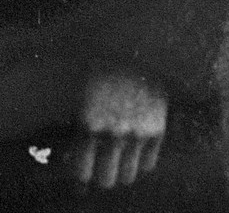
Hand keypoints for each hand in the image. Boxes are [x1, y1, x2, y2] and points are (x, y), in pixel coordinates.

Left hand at [75, 71, 165, 187]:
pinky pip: (147, 165)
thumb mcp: (77, 96)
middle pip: (106, 180)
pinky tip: (132, 150)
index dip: (80, 173)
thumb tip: (72, 161)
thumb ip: (74, 128)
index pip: (82, 172)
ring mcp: (137, 133)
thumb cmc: (96, 72)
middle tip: (99, 166)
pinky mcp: (157, 130)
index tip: (80, 170)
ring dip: (120, 171)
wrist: (130, 48)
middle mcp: (114, 133)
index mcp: (88, 124)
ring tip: (115, 160)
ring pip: (128, 176)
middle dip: (100, 175)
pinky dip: (139, 162)